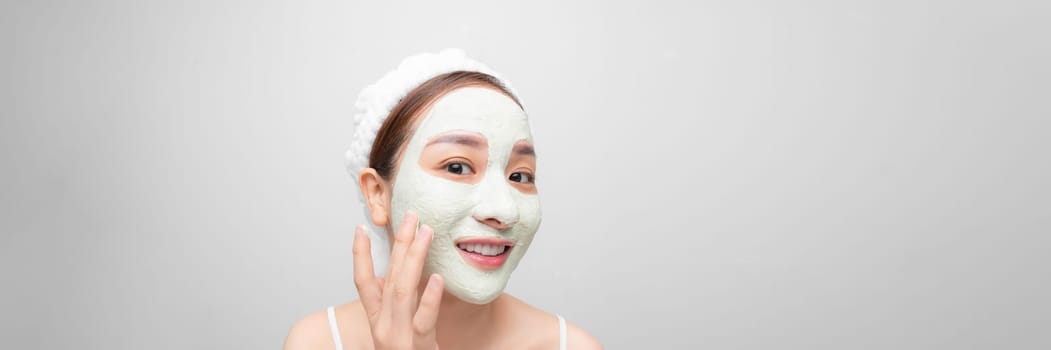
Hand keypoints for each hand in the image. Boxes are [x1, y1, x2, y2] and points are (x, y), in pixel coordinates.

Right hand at [353, 211, 444, 349]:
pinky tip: (438, 278)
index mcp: (377, 321)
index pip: (362, 283)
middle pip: (388, 277)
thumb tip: (403, 278)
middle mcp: (384, 326)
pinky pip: (424, 320)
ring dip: (414, 258)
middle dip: (398, 243)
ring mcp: (399, 337)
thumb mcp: (397, 333)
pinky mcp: (418, 348)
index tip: (359, 228)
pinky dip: (430, 298)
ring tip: (425, 232)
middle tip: (410, 214)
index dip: (359, 255)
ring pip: (403, 290)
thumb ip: (398, 307)